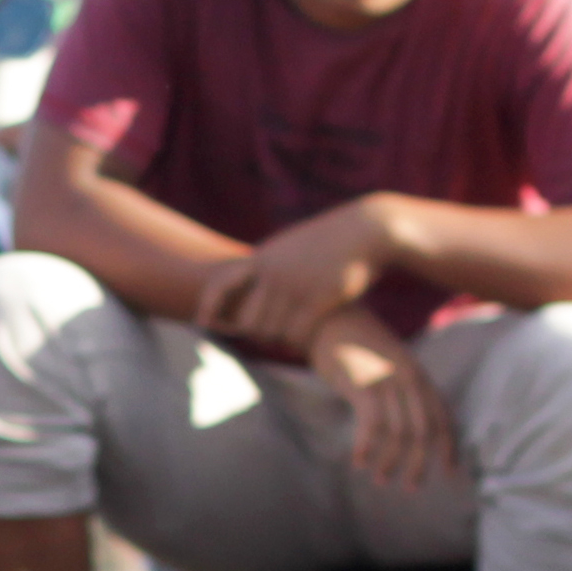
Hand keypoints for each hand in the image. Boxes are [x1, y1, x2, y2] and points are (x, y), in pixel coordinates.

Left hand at [201, 199, 388, 351]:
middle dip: (257, 333)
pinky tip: (310, 333)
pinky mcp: (319, 301)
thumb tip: (244, 280)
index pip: (222, 286)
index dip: (210, 307)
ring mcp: (295, 288)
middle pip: (248, 323)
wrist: (367, 230)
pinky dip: (301, 340)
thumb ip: (267, 264)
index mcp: (263, 258)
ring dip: (281, 338)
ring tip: (294, 330)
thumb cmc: (328, 240)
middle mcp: (274, 274)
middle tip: (272, 334)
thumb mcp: (290, 246)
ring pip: (272, 333)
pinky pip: (298, 335)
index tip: (204, 323)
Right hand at [308, 306, 454, 488]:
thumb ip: (403, 389)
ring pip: (398, 432)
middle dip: (419, 463)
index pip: (442, 416)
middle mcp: (409, 378)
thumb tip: (409, 426)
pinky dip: (367, 447)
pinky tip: (359, 462)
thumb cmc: (357, 346)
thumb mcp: (389, 364)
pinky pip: (371, 424)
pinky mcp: (363, 384)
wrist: (331, 319)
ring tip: (381, 479)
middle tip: (412, 488)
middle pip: (423, 431)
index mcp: (419, 375)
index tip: (450, 472)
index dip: (449, 446)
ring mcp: (387, 380)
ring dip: (390, 461)